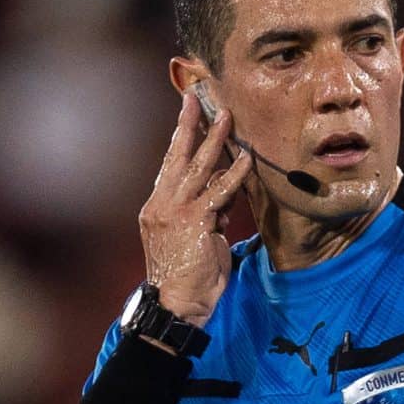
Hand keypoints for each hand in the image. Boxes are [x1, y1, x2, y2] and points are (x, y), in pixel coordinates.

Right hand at [137, 90, 252, 323]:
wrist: (176, 306)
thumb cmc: (187, 279)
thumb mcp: (195, 241)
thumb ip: (208, 215)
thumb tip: (224, 199)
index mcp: (157, 207)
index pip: (171, 166)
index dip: (181, 140)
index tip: (188, 117)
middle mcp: (161, 204)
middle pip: (176, 156)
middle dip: (187, 125)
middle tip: (196, 98)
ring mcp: (175, 212)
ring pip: (197, 168)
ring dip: (214, 140)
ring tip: (227, 117)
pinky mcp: (194, 222)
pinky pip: (217, 193)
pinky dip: (233, 176)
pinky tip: (245, 160)